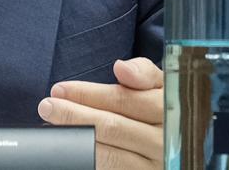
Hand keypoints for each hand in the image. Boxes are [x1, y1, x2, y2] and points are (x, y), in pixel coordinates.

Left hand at [38, 57, 162, 169]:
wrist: (181, 142)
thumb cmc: (165, 107)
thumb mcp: (162, 85)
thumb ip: (143, 73)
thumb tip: (121, 68)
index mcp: (172, 110)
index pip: (124, 100)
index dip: (88, 95)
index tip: (59, 89)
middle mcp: (167, 141)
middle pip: (113, 127)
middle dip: (74, 115)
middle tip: (46, 107)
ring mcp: (157, 166)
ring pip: (109, 155)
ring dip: (76, 141)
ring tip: (52, 128)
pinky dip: (88, 160)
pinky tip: (72, 149)